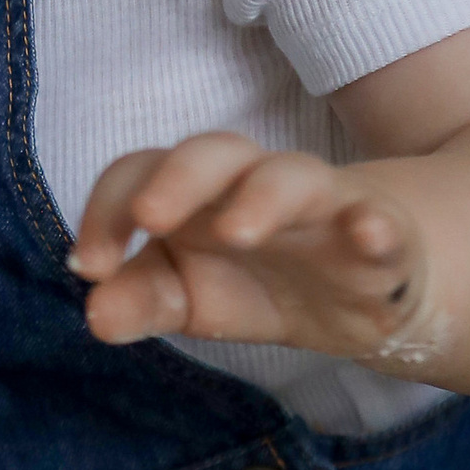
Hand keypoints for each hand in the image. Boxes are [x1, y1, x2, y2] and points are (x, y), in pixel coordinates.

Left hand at [70, 133, 449, 372]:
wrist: (361, 297)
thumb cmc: (259, 282)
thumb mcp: (191, 299)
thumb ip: (141, 300)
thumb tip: (93, 316)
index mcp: (196, 194)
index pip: (142, 172)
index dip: (107, 210)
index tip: (89, 266)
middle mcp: (252, 184)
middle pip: (215, 153)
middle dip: (179, 179)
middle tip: (149, 217)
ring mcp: (320, 204)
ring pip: (293, 177)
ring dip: (263, 197)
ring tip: (237, 231)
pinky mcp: (380, 235)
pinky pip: (380, 222)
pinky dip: (374, 225)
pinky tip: (366, 233)